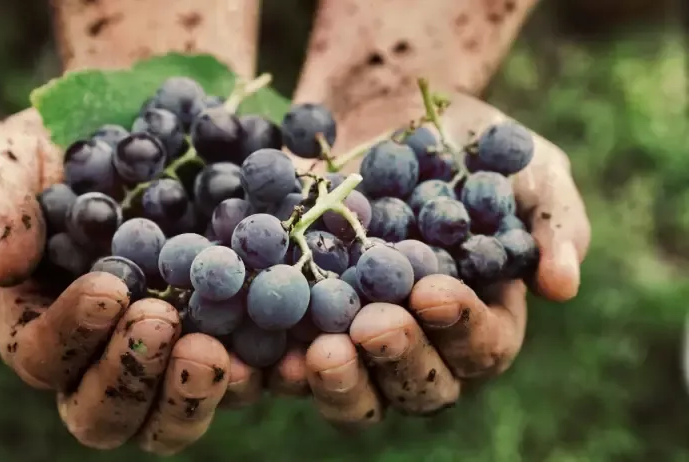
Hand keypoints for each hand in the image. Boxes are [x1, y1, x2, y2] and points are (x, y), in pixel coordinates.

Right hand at [0, 108, 252, 454]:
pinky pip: (250, 380)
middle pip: (105, 413)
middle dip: (130, 377)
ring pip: (173, 420)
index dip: (70, 334)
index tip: (110, 288)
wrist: (161, 120)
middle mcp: (109, 353)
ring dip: (192, 398)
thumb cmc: (74, 141)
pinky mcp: (237, 340)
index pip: (43, 356)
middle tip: (162, 323)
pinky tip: (287, 353)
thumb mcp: (18, 151)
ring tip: (215, 352)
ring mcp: (175, 354)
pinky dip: (266, 376)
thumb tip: (4, 267)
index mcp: (49, 322)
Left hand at [293, 90, 590, 423]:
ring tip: (318, 353)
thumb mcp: (527, 168)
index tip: (435, 291)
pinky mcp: (303, 317)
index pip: (482, 346)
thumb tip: (563, 286)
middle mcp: (421, 341)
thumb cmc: (469, 145)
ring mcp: (358, 336)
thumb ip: (553, 222)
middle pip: (418, 386)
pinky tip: (258, 351)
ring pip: (354, 389)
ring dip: (337, 381)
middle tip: (374, 326)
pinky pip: (287, 356)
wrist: (387, 111)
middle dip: (397, 359)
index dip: (462, 327)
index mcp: (481, 318)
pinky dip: (272, 363)